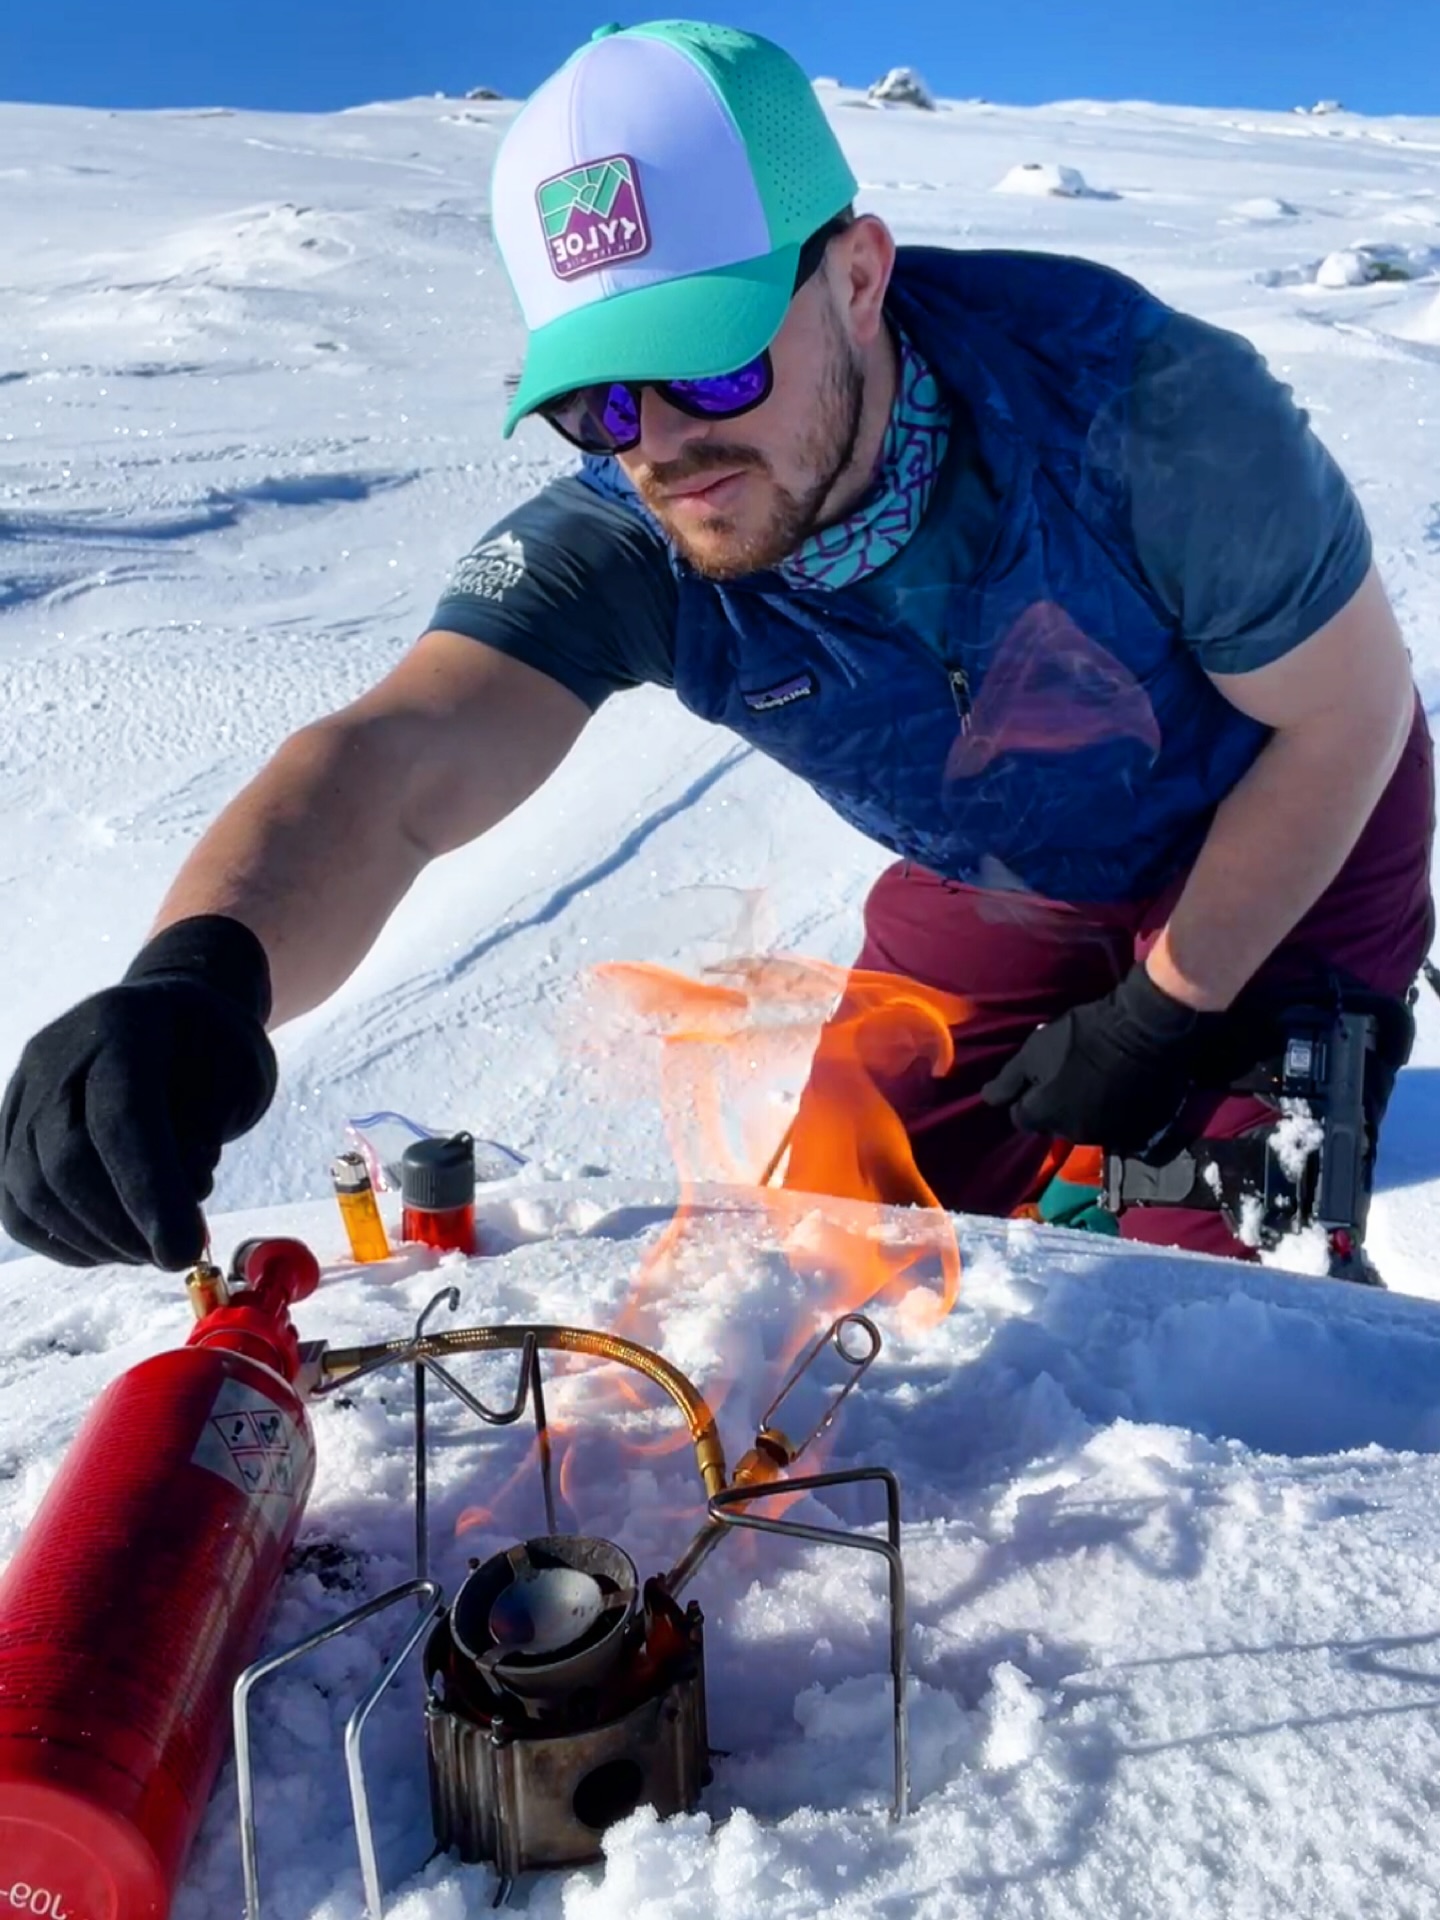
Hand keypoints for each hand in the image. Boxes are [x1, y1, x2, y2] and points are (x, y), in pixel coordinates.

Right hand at [0, 917, 276, 1268]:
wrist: (169, 1015)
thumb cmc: (213, 1047)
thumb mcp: (239, 1070)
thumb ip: (209, 1125)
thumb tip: (182, 1197)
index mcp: (123, 1026)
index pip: (121, 1120)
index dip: (150, 1193)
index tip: (185, 1250)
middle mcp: (57, 1056)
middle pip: (67, 1160)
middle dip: (124, 1226)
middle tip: (179, 1254)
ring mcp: (23, 1092)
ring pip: (33, 1189)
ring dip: (97, 1240)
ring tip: (152, 1248)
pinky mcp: (9, 1129)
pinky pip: (17, 1204)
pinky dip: (65, 1241)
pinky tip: (113, 1247)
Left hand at [981, 964, 1200, 1153]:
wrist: (1142, 1031)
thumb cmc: (1082, 1036)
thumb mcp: (1034, 1050)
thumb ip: (1008, 1080)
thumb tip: (988, 1099)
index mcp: (1045, 1116)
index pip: (1021, 1117)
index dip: (1026, 1096)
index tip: (1037, 1076)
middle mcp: (1072, 1134)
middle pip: (1052, 1124)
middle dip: (1052, 1104)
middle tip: (1064, 1074)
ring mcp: (1105, 1134)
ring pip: (1081, 1125)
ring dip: (1080, 1109)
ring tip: (1090, 1080)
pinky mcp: (1134, 1129)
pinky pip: (1112, 1125)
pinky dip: (1109, 1112)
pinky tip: (1114, 1089)